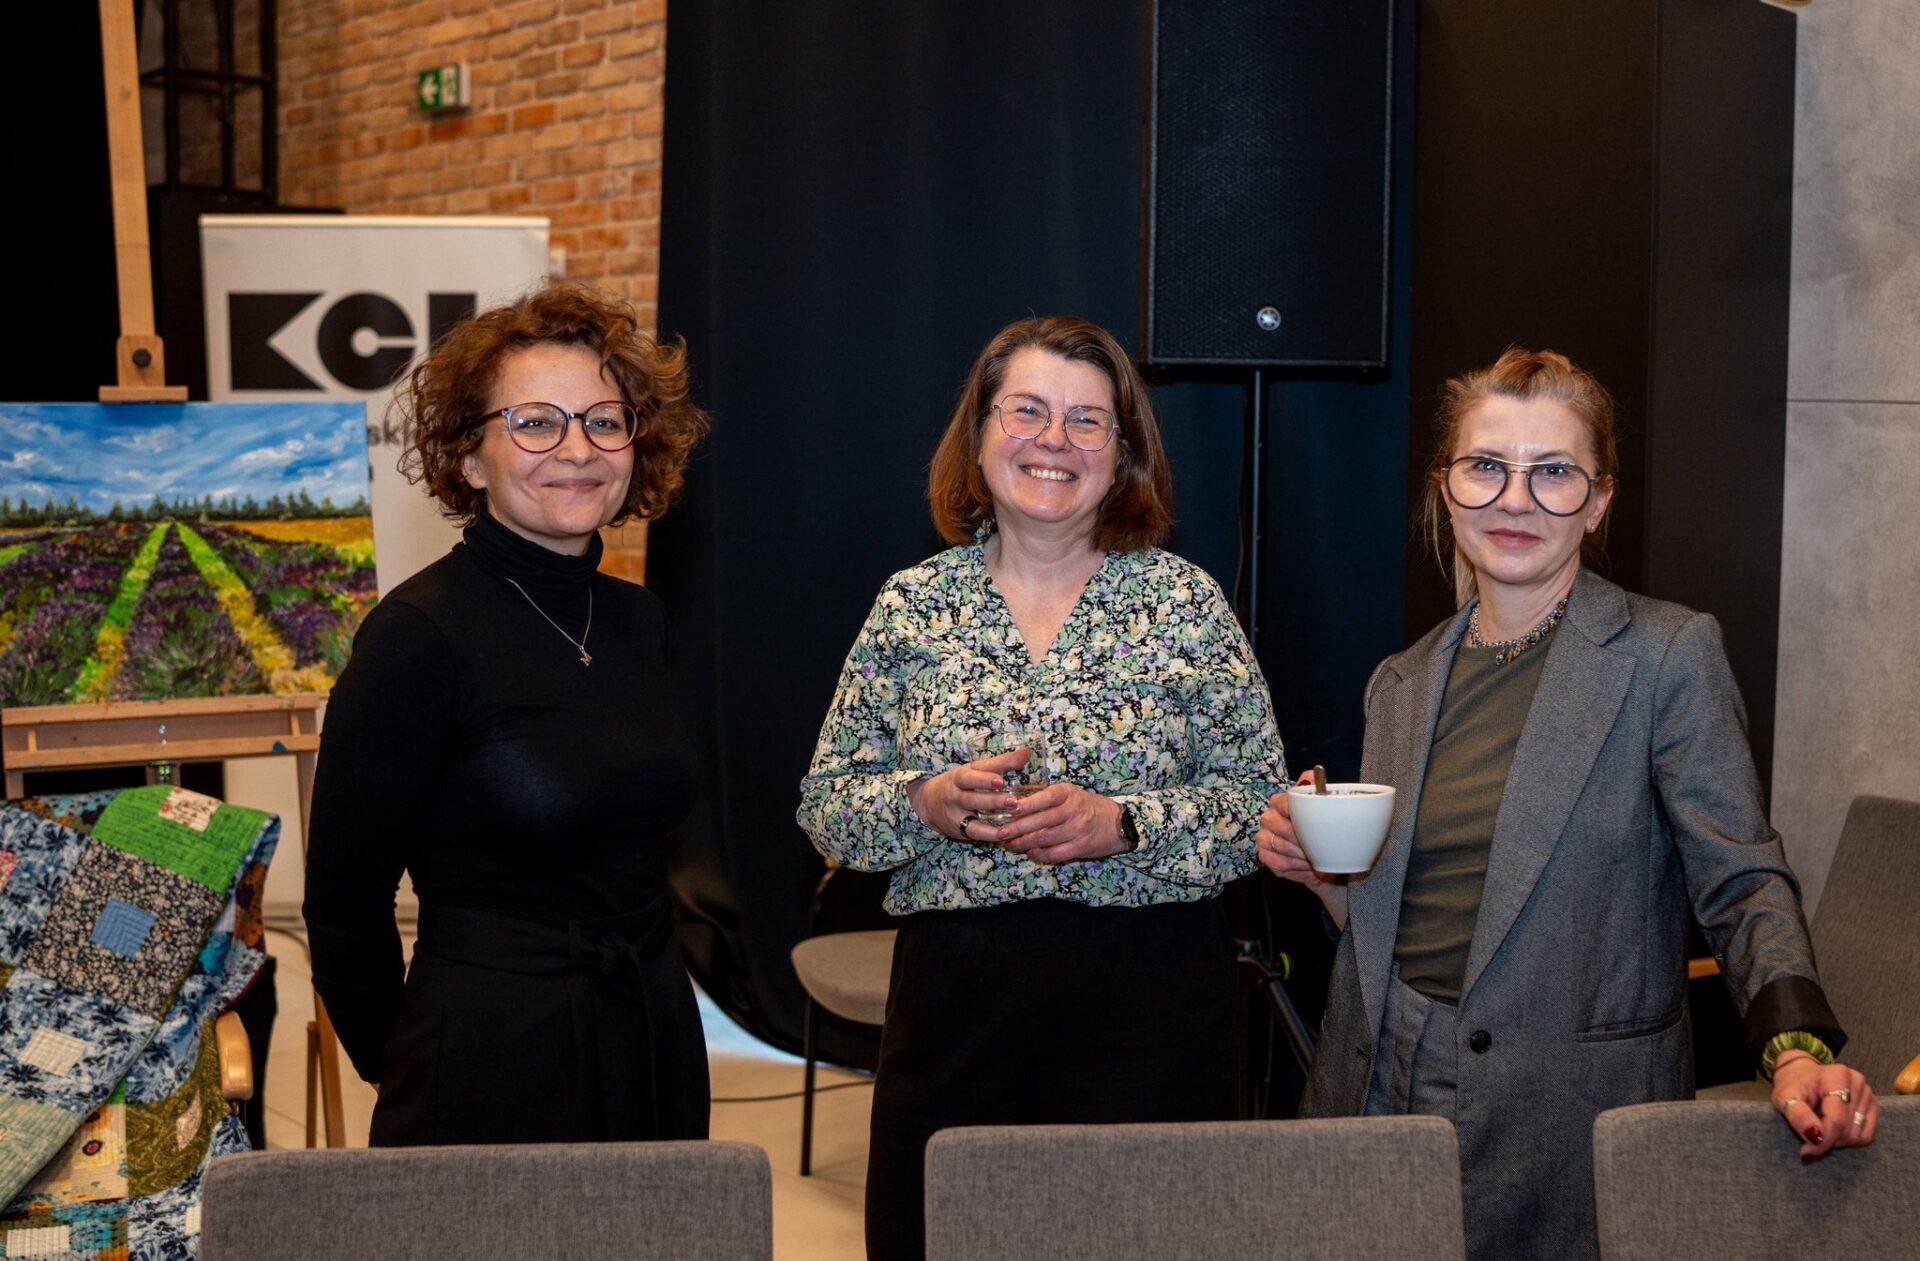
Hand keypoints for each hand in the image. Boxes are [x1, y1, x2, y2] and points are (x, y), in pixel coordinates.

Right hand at [904, 748, 1025, 841]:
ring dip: (993, 818)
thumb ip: (1001, 762)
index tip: (1001, 780)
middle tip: (1013, 801)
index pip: (971, 776)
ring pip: (973, 816)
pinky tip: (1005, 834)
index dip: (985, 778)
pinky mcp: (959, 828)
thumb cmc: (960, 783)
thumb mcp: (974, 769)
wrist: (928, 803)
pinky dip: (989, 834)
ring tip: (1013, 815)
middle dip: (992, 800)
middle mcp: (955, 794)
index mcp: (960, 776)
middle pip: (971, 798)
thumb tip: (1027, 752)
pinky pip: (974, 832)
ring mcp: (956, 813)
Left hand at [991, 781, 1129, 864]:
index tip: (1009, 808)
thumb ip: (1046, 796)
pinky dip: (1039, 854)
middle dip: (1017, 828)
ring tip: (1010, 844)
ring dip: (1023, 843)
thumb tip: (1015, 800)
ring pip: (1044, 839)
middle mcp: (1073, 811)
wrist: (1118, 823)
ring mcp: (1077, 830)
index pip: (1046, 797)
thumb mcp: (1071, 793)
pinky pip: (1054, 854)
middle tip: (1000, 832)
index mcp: (1069, 793)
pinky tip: (1030, 853)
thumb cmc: (1087, 806)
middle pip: (1041, 821)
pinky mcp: (1080, 848)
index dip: (1027, 803)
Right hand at [1256, 770, 1348, 928]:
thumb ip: (1317, 788)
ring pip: (1282, 847)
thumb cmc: (1324, 832)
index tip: (1317, 826)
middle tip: (1322, 848)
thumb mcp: (1326, 807)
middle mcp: (1268, 817)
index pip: (1284, 803)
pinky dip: (1296, 867)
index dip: (1301, 817)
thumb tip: (1311, 775)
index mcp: (1280, 802)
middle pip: (1284, 829)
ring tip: (1317, 859)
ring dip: (1303, 856)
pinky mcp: (1264, 856)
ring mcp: (1264, 837)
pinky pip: (1278, 863)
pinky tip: (1307, 867)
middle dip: (1306, 841)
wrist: (1324, 859)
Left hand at [1772, 1053, 1876, 1159]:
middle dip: (1827, 1139)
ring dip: (1837, 1141)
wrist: (1802, 1075)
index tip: (1806, 1151)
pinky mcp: (1872, 1107)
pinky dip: (1848, 1139)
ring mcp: (1868, 1095)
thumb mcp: (1784, 1097)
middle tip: (1808, 1136)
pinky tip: (1832, 1129)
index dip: (1822, 1140)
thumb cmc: (1793, 1085)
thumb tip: (1815, 1137)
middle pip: (1848, 1130)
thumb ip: (1798, 1115)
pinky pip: (1865, 1136)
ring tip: (1819, 1128)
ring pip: (1858, 1136)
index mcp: (1837, 1076)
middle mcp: (1858, 1083)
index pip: (1837, 1120)